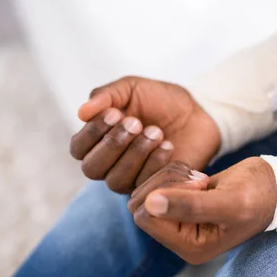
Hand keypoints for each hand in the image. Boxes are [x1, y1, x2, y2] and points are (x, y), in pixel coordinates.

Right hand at [69, 76, 220, 193]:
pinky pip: (144, 186)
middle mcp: (109, 164)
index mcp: (98, 140)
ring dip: (135, 154)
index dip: (92, 133)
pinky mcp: (153, 188)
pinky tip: (167, 145)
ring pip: (116, 181)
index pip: (78, 148)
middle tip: (136, 123)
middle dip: (112, 145)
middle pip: (92, 169)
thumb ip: (106, 96)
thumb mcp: (132, 88)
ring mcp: (131, 179)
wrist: (198, 112)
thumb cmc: (160, 100)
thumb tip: (81, 112)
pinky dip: (155, 163)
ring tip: (156, 131)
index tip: (114, 113)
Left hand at [127, 158, 276, 263]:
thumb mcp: (229, 202)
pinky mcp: (181, 203)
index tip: (199, 186)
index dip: (165, 194)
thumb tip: (150, 204)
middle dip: (166, 183)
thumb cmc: (259, 195)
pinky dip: (175, 172)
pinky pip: (158, 183)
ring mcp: (180, 220)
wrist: (276, 185)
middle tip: (199, 180)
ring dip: (172, 176)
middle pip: (140, 204)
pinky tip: (199, 177)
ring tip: (202, 179)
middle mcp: (180, 237)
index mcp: (189, 247)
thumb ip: (191, 206)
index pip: (145, 217)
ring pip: (147, 190)